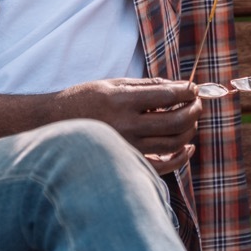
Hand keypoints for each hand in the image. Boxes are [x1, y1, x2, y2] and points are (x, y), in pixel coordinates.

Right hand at [56, 78, 201, 174]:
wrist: (53, 125)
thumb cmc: (84, 99)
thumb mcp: (113, 83)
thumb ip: (146, 86)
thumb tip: (178, 86)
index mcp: (123, 100)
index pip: (167, 95)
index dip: (187, 91)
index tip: (193, 88)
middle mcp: (127, 125)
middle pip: (176, 121)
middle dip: (194, 110)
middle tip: (197, 103)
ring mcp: (127, 147)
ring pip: (173, 143)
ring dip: (190, 130)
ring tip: (192, 119)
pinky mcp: (126, 162)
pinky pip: (161, 167)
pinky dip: (180, 158)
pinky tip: (187, 147)